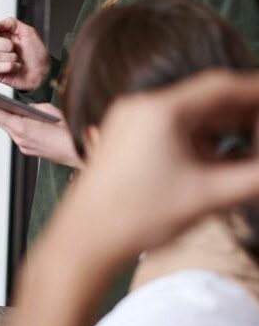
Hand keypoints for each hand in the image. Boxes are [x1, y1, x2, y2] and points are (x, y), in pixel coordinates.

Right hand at [0, 18, 50, 91]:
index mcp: (2, 35)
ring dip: (11, 57)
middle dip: (6, 45)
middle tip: (16, 48)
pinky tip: (16, 67)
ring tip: (19, 59)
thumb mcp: (28, 32)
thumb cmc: (37, 53)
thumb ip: (11, 23)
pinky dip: (10, 66)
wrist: (44, 72)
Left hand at [0, 98, 81, 167]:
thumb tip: (23, 109)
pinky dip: (15, 126)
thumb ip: (32, 108)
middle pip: (0, 120)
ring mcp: (24, 146)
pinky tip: (15, 119)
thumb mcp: (49, 111)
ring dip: (3, 117)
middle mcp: (19, 138)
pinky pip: (18, 135)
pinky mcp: (30, 150)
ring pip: (9, 128)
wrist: (81, 153)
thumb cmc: (68, 130)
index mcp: (22, 127)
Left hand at [65, 70, 258, 258]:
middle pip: (204, 99)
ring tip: (250, 142)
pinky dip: (198, 139)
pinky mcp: (124, 139)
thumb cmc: (139, 216)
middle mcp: (140, 107)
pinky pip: (170, 128)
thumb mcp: (209, 196)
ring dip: (222, 127)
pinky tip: (220, 159)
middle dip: (243, 112)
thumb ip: (253, 177)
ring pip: (188, 115)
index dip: (255, 90)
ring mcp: (128, 122)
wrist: (84, 239)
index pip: (220, 86)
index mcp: (159, 111)